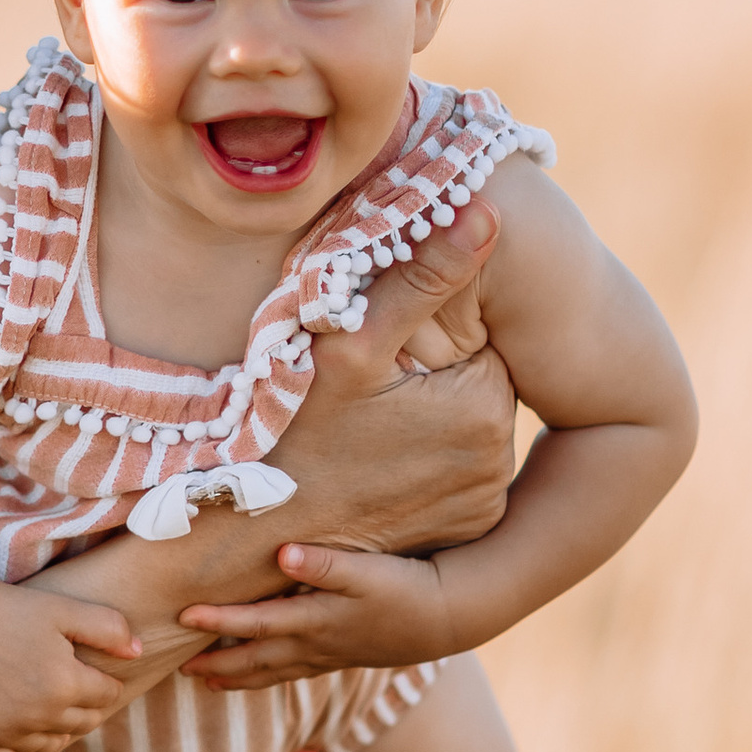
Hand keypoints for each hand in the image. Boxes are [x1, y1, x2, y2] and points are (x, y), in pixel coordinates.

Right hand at [0, 585, 139, 751]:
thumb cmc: (8, 610)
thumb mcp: (62, 608)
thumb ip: (109, 628)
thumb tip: (138, 653)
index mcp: (65, 684)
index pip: (107, 695)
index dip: (100, 678)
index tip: (81, 662)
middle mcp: (38, 716)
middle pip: (85, 723)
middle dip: (83, 703)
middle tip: (63, 679)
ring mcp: (7, 732)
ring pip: (52, 745)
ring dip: (55, 726)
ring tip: (40, 696)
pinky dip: (20, 746)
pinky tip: (14, 718)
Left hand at [178, 540, 451, 687]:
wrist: (449, 616)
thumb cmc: (406, 587)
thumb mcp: (368, 569)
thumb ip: (325, 562)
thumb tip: (282, 553)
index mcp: (316, 621)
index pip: (256, 623)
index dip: (218, 620)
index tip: (184, 616)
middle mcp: (316, 645)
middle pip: (256, 660)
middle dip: (218, 664)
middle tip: (180, 670)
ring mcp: (329, 655)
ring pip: (274, 673)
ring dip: (239, 677)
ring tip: (209, 683)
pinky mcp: (343, 656)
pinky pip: (295, 673)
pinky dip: (269, 677)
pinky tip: (262, 676)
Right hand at [270, 210, 516, 553]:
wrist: (253, 539)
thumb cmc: (290, 436)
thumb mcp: (349, 346)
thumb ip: (423, 275)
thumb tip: (488, 211)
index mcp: (483, 404)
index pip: (474, 339)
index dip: (422, 337)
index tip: (377, 352)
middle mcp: (497, 460)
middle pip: (471, 383)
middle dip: (428, 378)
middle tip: (362, 395)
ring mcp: (483, 502)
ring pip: (463, 426)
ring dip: (426, 419)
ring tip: (364, 434)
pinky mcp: (466, 531)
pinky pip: (458, 474)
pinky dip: (426, 465)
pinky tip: (377, 467)